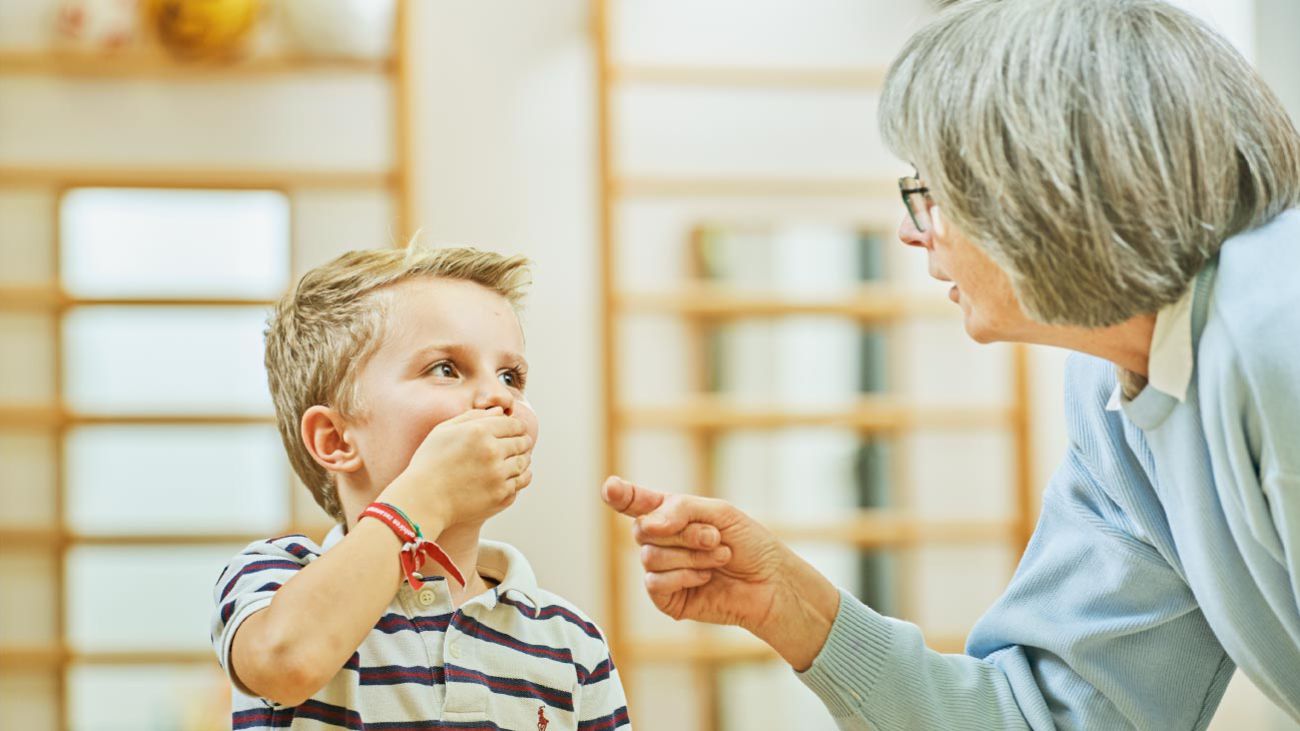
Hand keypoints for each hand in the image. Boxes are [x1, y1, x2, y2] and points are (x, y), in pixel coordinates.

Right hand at [381, 407, 532, 533]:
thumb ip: (473, 416)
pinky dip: (521, 477)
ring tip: (515, 460)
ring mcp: (498, 475)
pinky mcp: (501, 495)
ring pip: (524, 462)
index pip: (514, 424)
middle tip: (519, 444)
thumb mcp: (444, 430)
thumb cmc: (429, 462)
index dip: (517, 426)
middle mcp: (492, 451)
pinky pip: (521, 482)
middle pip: (522, 442)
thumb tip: (499, 411)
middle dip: (521, 441)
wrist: (423, 500)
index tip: (515, 430)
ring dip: (523, 459)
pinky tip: (512, 476)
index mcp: (479, 431)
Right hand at [601, 476, 839, 669]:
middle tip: (715, 536)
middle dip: (683, 531)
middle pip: (643, 528)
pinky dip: (684, 576)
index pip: (636, 502)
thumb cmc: (750, 544)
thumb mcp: (718, 512)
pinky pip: (654, 582)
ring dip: (691, 555)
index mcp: (671, 514)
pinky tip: (706, 579)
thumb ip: (679, 510)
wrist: (771, 582)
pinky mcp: (665, 598)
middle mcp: (661, 541)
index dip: (621, 495)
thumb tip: (645, 527)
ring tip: (718, 557)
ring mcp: (661, 570)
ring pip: (650, 556)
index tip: (611, 487)